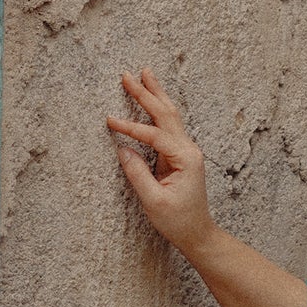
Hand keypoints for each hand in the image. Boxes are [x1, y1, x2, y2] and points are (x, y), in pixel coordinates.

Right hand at [107, 68, 215, 258]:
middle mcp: (189, 150)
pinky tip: (152, 98)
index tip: (109, 121)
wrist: (197, 233)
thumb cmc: (178, 221)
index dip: (131, 128)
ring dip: (155, 95)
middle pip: (166, 114)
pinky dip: (158, 109)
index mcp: (185, 159)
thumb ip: (138, 174)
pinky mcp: (180, 155)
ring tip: (144, 74)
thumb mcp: (154, 202)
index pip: (154, 135)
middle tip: (128, 75)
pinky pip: (167, 126)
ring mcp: (186, 151)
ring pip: (170, 116)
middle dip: (147, 93)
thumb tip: (122, 149)